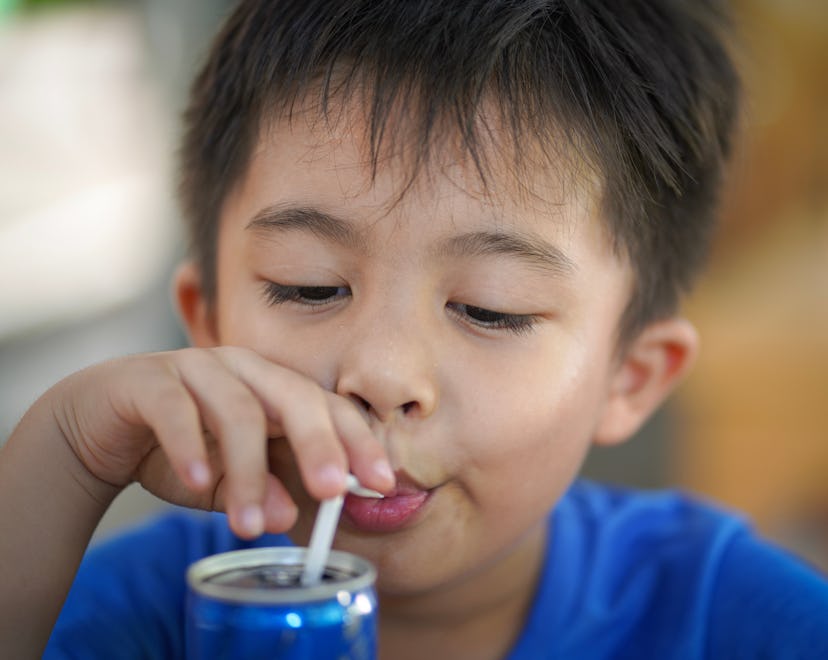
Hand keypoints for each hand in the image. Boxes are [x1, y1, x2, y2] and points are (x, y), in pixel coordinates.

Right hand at [46, 346, 393, 537]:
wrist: (101, 426)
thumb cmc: (179, 446)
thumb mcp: (228, 478)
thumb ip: (259, 491)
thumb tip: (288, 516)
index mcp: (274, 387)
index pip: (329, 407)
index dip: (359, 442)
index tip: (384, 485)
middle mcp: (243, 369)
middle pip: (294, 397)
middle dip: (320, 445)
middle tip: (334, 491)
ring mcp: (195, 368)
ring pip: (236, 410)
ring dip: (246, 471)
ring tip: (248, 524)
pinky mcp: (148, 380)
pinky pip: (174, 408)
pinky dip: (187, 445)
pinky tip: (196, 481)